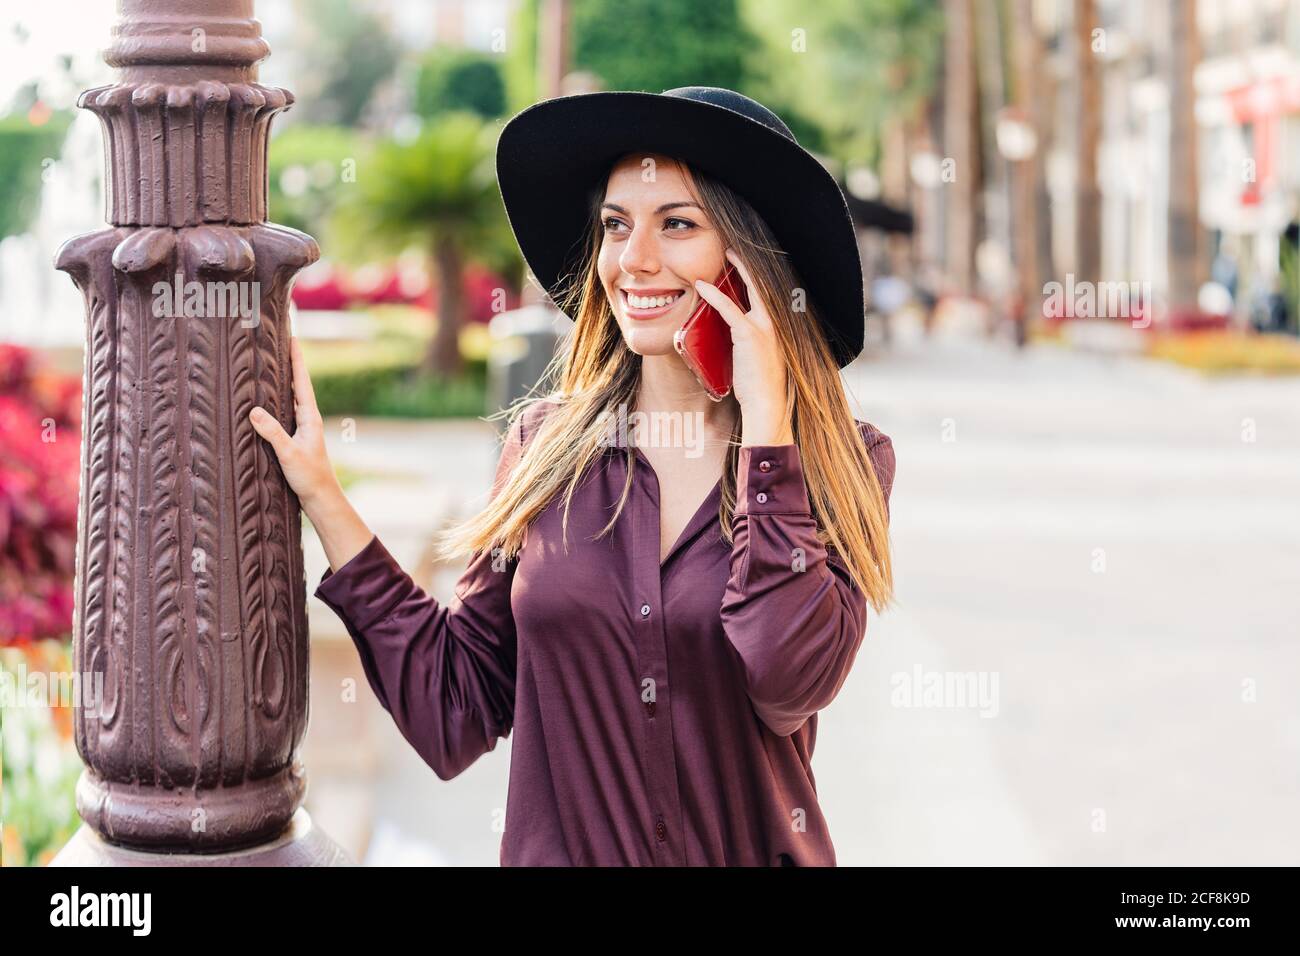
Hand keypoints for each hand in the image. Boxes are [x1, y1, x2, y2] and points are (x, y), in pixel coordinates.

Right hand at [249, 336, 339, 509]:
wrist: (321, 497)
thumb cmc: (309, 476)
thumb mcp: (289, 454)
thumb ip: (273, 433)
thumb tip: (254, 410)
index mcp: (310, 417)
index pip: (302, 381)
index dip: (296, 359)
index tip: (292, 337)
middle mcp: (308, 418)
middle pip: (296, 384)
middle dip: (288, 363)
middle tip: (278, 341)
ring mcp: (302, 427)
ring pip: (290, 397)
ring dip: (282, 380)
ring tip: (270, 362)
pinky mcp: (295, 437)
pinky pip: (284, 411)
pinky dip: (277, 399)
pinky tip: (267, 398)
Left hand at [693, 248, 793, 445]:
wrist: (766, 403)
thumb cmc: (759, 387)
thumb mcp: (757, 359)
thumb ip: (748, 343)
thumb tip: (732, 336)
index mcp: (777, 327)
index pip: (768, 295)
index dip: (756, 277)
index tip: (744, 265)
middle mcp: (774, 322)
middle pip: (763, 284)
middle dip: (749, 264)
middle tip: (734, 249)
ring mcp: (764, 327)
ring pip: (750, 288)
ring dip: (736, 270)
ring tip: (725, 254)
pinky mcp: (749, 334)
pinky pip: (729, 308)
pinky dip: (714, 295)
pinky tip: (702, 286)